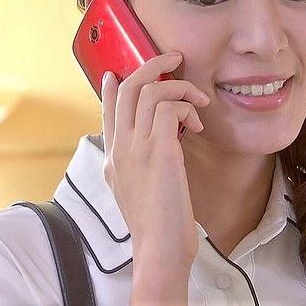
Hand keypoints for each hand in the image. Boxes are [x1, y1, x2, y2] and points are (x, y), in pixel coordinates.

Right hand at [100, 52, 209, 301]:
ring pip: (149, 91)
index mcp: (112, 158)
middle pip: (127, 89)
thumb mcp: (134, 190)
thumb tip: (150, 146)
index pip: (107, 110)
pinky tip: (197, 123)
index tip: (116, 72)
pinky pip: (168, 107)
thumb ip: (135, 164)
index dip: (111, 87)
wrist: (158, 247)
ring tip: (198, 99)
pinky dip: (186, 106)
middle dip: (151, 65)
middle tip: (173, 58)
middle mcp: (120, 148)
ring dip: (179, 86)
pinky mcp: (160, 151)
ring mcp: (136, 147)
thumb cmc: (156, 224)